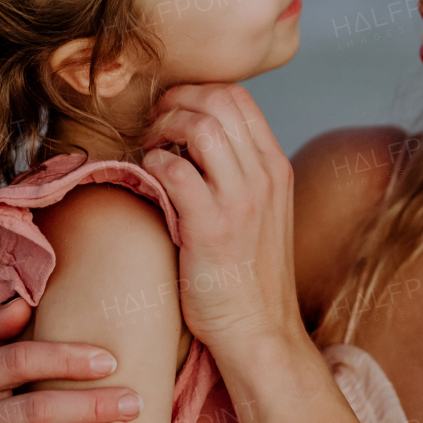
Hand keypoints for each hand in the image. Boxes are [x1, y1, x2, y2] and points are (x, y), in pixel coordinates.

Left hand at [141, 85, 300, 350]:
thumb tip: (193, 140)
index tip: (171, 110)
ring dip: (162, 128)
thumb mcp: (260, 213)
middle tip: (152, 124)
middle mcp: (264, 176)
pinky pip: (173, 171)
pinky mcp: (211, 227)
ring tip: (149, 148)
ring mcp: (240, 200)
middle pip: (217, 100)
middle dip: (175, 102)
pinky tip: (147, 178)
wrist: (258, 331)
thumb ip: (237, 173)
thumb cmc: (248, 277)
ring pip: (199, 126)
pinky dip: (152, 164)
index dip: (196, 92)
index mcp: (275, 168)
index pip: (238, 97)